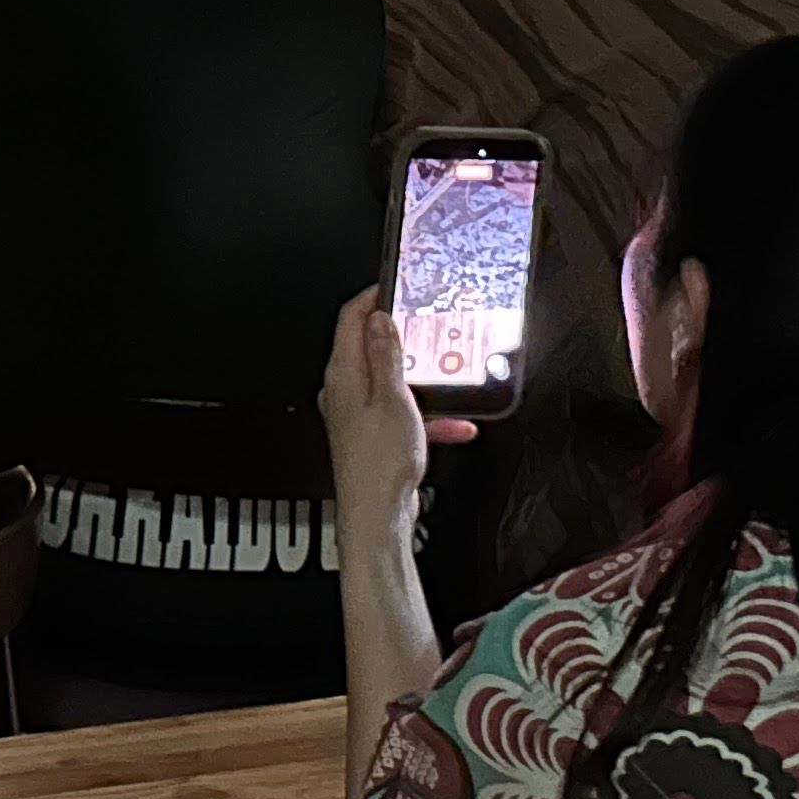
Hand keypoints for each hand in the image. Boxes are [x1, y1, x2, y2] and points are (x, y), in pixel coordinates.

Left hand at [322, 292, 476, 526]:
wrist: (378, 513)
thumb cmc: (379, 461)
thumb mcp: (393, 399)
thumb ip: (387, 357)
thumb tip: (380, 320)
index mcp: (342, 375)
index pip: (349, 319)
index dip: (371, 298)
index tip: (392, 285)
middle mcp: (343, 391)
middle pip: (370, 348)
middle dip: (402, 338)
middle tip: (427, 327)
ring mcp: (357, 414)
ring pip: (391, 382)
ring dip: (421, 382)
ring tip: (448, 380)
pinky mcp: (373, 434)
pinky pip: (402, 413)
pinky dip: (427, 415)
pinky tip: (455, 426)